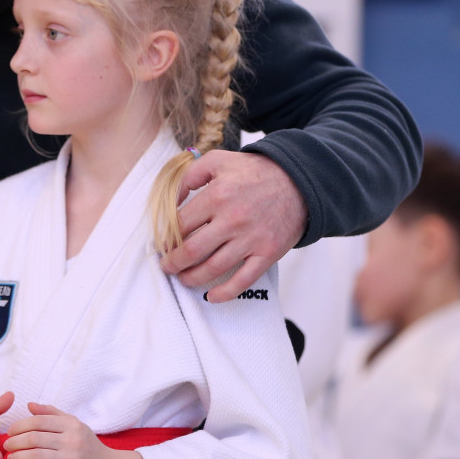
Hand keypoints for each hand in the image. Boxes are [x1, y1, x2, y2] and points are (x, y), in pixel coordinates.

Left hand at [4, 402, 156, 458]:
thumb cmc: (89, 447)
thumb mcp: (74, 425)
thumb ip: (52, 414)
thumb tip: (29, 405)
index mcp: (71, 424)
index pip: (38, 421)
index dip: (20, 426)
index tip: (9, 432)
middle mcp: (72, 440)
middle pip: (34, 437)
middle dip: (15, 441)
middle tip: (6, 446)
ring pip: (37, 456)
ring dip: (19, 457)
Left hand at [159, 150, 305, 301]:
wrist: (299, 181)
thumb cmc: (254, 172)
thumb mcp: (217, 161)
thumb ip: (188, 177)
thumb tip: (168, 201)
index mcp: (217, 196)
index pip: (179, 225)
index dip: (165, 238)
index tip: (160, 244)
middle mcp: (233, 220)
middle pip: (191, 251)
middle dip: (172, 263)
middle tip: (166, 265)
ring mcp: (251, 239)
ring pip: (212, 268)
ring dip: (191, 278)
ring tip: (182, 278)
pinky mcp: (267, 253)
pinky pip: (243, 280)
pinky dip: (225, 292)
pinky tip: (210, 296)